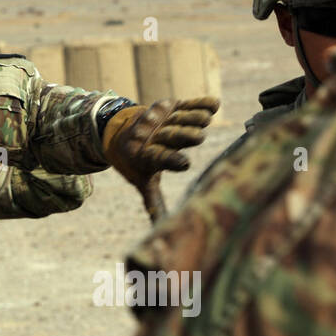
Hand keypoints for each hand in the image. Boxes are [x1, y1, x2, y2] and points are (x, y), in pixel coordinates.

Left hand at [102, 97, 219, 220]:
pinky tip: (214, 104)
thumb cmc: (138, 163)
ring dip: (192, 118)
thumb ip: (153, 201)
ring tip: (207, 119)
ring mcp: (161, 120)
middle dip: (183, 136)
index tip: (185, 164)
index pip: (160, 158)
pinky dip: (199, 104)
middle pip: (171, 136)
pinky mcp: (168, 107)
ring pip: (178, 119)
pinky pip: (185, 105)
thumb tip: (159, 232)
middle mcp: (153, 136)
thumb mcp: (143, 181)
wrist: (122, 132)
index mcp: (146, 156)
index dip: (171, 160)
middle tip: (198, 136)